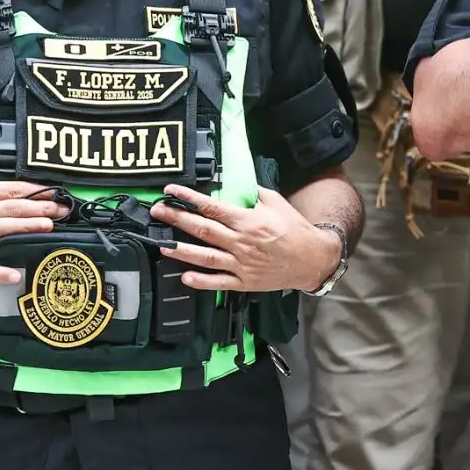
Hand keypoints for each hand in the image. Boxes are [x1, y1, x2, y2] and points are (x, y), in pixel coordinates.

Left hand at [153, 185, 341, 292]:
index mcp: (249, 221)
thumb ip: (255, 194)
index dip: (189, 198)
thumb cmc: (295, 229)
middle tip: (157, 212)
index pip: (212, 207)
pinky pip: (219, 282)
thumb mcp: (277, 203)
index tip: (172, 192)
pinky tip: (185, 277)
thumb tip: (236, 186)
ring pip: (206, 257)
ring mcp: (241, 264)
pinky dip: (201, 281)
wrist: (312, 258)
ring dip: (182, 250)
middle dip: (177, 220)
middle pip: (203, 229)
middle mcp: (241, 242)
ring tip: (162, 245)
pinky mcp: (244, 282)